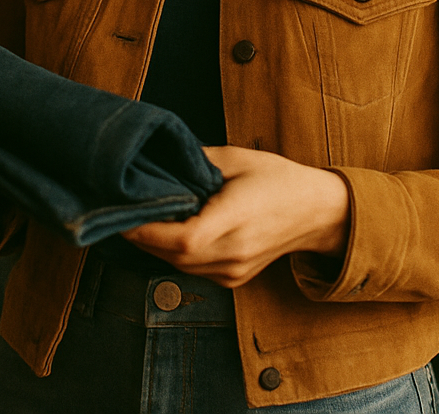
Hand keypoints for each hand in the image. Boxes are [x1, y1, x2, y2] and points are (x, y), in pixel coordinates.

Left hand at [121, 145, 349, 287]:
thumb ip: (196, 161)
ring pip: (179, 266)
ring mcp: (234, 271)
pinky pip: (192, 270)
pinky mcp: (233, 280)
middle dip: (144, 235)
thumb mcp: (236, 158)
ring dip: (157, 246)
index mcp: (236, 220)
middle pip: (173, 255)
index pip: (182, 238)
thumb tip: (159, 162)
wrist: (316, 211)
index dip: (147, 229)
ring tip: (141, 218)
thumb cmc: (278, 179)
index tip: (126, 211)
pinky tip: (169, 232)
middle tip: (123, 210)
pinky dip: (175, 254)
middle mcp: (234, 253)